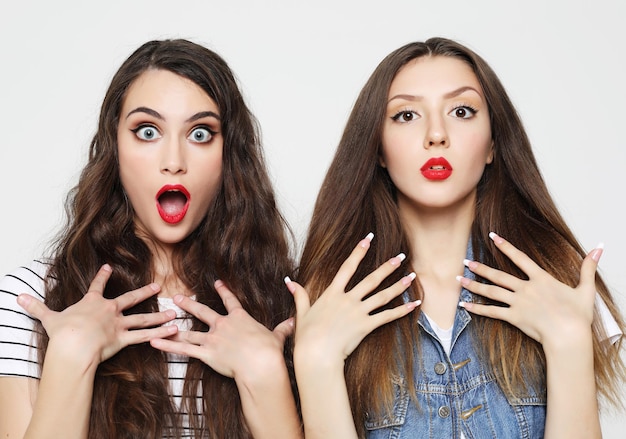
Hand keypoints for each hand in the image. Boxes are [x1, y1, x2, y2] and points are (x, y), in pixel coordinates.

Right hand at [16, 264, 177, 365]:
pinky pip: (145, 336)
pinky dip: (160, 334)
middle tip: (157, 285)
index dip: (103, 276)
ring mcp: (119, 324)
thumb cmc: (62, 332)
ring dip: (159, 315)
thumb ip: (36, 307)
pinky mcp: (124, 339)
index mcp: (92, 303)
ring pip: (143, 318)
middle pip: (130, 298)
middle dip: (144, 291)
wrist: (73, 345)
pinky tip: (174, 330)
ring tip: (174, 312)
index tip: (108, 267)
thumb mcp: (47, 317)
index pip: (97, 286)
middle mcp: (109, 311)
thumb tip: (17, 297)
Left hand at [150, 280, 291, 379]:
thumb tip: (294, 321)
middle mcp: (223, 325)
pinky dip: (168, 344)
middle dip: (189, 304)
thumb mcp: (277, 336)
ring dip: (174, 325)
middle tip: (177, 297)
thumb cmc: (269, 351)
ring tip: (161, 319)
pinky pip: (183, 348)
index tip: (218, 283)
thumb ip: (283, 328)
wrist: (260, 363)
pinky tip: (154, 340)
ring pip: (189, 330)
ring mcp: (213, 338)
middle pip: (202, 311)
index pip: (230, 301)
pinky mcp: (206, 353)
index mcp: (240, 319)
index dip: (224, 291)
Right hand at [287, 233, 419, 366]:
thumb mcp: (301, 313)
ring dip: (399, 286)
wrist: (316, 355)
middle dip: (387, 266)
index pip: (347, 267)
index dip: (358, 252)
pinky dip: (402, 311)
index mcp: (332, 294)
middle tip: (400, 256)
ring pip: (383, 296)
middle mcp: (348, 300)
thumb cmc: (307, 336)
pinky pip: (387, 317)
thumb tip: (289, 281)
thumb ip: (299, 295)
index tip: (367, 239)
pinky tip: (414, 304)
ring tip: (412, 276)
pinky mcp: (366, 326)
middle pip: (371, 279)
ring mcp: (358, 313)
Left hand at [458, 232, 599, 346]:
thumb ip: (588, 268)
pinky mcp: (514, 318)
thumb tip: (599, 248)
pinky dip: (477, 309)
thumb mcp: (586, 289)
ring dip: (474, 285)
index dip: (505, 246)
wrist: (569, 335)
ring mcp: (518, 303)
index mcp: (541, 279)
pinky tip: (464, 305)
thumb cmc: (578, 315)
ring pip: (491, 292)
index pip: (520, 258)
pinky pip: (492, 312)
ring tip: (459, 280)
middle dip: (480, 267)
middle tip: (465, 261)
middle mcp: (526, 288)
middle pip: (498, 275)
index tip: (493, 236)